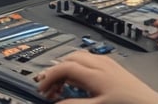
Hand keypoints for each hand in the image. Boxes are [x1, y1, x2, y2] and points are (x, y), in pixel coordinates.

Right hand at [35, 50, 157, 103]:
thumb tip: (57, 103)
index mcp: (95, 73)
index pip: (64, 67)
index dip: (49, 77)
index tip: (42, 88)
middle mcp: (100, 64)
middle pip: (69, 59)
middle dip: (56, 71)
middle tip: (50, 88)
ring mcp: (108, 64)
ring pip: (79, 58)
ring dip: (67, 69)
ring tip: (63, 86)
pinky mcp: (115, 67)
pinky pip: (90, 61)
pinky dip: (79, 69)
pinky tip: (80, 82)